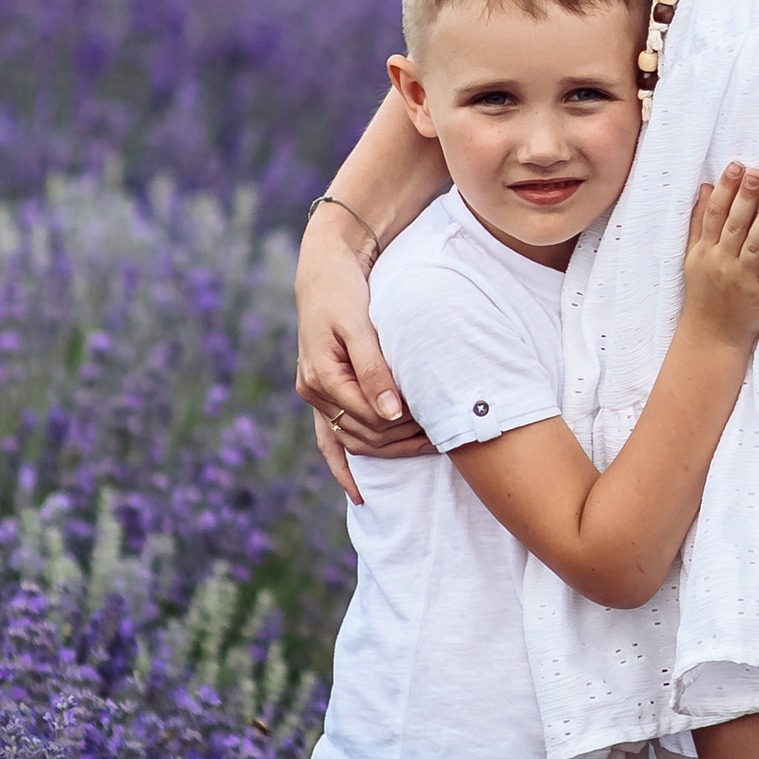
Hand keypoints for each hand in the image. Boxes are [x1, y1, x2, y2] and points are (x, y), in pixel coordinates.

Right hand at [295, 207, 429, 504]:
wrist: (328, 265)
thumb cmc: (347, 290)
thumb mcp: (360, 326)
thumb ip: (374, 370)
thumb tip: (392, 414)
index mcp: (322, 377)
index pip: (370, 419)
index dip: (406, 425)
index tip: (440, 422)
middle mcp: (314, 391)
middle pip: (363, 435)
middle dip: (403, 440)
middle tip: (444, 437)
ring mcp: (316, 395)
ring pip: (353, 440)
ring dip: (388, 449)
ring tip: (429, 447)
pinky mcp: (324, 392)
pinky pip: (329, 440)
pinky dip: (344, 466)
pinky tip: (358, 493)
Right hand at [680, 162, 758, 347]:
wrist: (712, 336)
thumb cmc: (704, 292)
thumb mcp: (693, 257)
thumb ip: (699, 223)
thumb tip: (707, 188)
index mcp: (706, 251)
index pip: (715, 215)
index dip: (725, 190)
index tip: (736, 167)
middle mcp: (723, 262)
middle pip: (735, 225)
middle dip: (745, 198)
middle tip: (757, 173)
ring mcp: (743, 279)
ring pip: (755, 246)